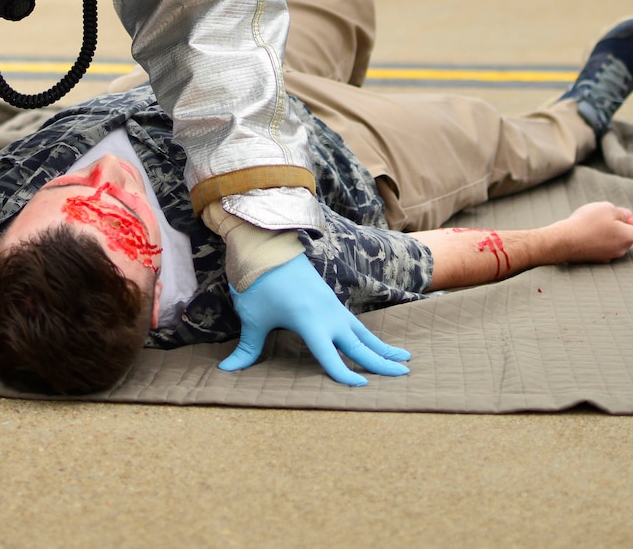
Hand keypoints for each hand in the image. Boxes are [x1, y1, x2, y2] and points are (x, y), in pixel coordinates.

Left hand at [219, 253, 410, 386]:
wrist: (267, 245)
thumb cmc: (258, 282)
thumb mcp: (252, 317)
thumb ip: (247, 348)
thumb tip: (226, 371)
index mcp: (309, 322)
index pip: (330, 357)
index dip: (344, 374)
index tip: (362, 388)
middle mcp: (327, 315)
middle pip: (359, 344)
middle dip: (381, 362)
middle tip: (404, 376)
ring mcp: (332, 306)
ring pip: (363, 332)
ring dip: (383, 348)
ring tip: (405, 361)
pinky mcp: (331, 301)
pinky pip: (356, 324)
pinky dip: (370, 336)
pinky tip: (378, 345)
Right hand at [556, 202, 632, 262]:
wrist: (563, 241)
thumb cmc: (586, 223)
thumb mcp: (606, 208)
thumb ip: (621, 212)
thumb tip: (626, 217)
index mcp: (627, 237)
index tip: (629, 218)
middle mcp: (621, 250)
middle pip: (630, 237)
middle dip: (622, 226)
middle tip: (606, 217)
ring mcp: (608, 257)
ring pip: (616, 242)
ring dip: (610, 232)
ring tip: (593, 223)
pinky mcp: (596, 260)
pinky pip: (604, 247)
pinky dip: (599, 240)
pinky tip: (586, 232)